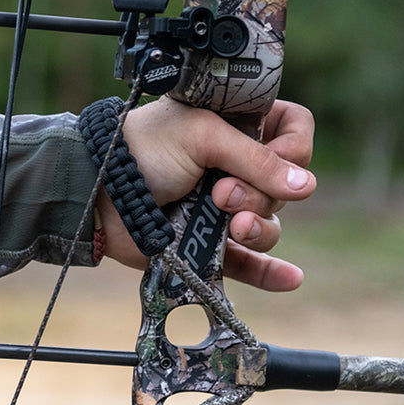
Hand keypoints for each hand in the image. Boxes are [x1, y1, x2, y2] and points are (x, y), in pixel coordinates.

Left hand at [97, 96, 315, 291]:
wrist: (98, 192)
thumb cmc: (143, 149)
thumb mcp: (202, 136)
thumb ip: (256, 160)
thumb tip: (305, 186)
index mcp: (236, 127)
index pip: (293, 131)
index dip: (293, 146)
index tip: (275, 155)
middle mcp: (235, 166)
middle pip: (285, 186)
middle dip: (260, 192)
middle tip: (220, 192)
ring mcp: (223, 208)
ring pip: (269, 224)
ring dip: (258, 227)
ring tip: (229, 226)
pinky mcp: (208, 243)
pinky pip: (250, 263)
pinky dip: (271, 271)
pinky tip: (291, 277)